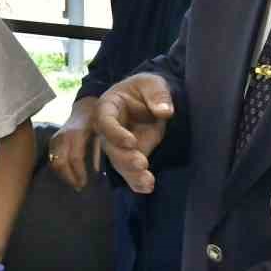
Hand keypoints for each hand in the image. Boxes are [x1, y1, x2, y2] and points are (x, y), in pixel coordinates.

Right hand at [48, 98, 100, 190]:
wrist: (86, 109)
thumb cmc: (98, 122)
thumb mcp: (103, 134)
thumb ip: (99, 151)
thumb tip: (96, 172)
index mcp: (77, 133)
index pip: (75, 158)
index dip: (79, 173)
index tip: (85, 183)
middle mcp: (63, 136)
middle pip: (60, 163)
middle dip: (69, 177)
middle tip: (79, 186)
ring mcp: (55, 138)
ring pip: (54, 163)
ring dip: (64, 175)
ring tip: (75, 182)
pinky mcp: (52, 142)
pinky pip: (52, 160)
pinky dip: (60, 170)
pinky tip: (70, 174)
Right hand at [93, 73, 174, 193]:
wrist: (150, 100)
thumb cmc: (146, 88)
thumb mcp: (152, 83)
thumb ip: (158, 94)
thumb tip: (165, 111)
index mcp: (107, 107)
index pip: (105, 122)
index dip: (115, 133)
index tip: (132, 142)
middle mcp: (108, 129)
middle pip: (110, 147)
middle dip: (124, 158)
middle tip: (142, 164)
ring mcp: (118, 145)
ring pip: (119, 163)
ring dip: (132, 174)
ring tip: (148, 182)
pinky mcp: (130, 156)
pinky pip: (130, 172)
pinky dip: (137, 182)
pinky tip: (147, 187)